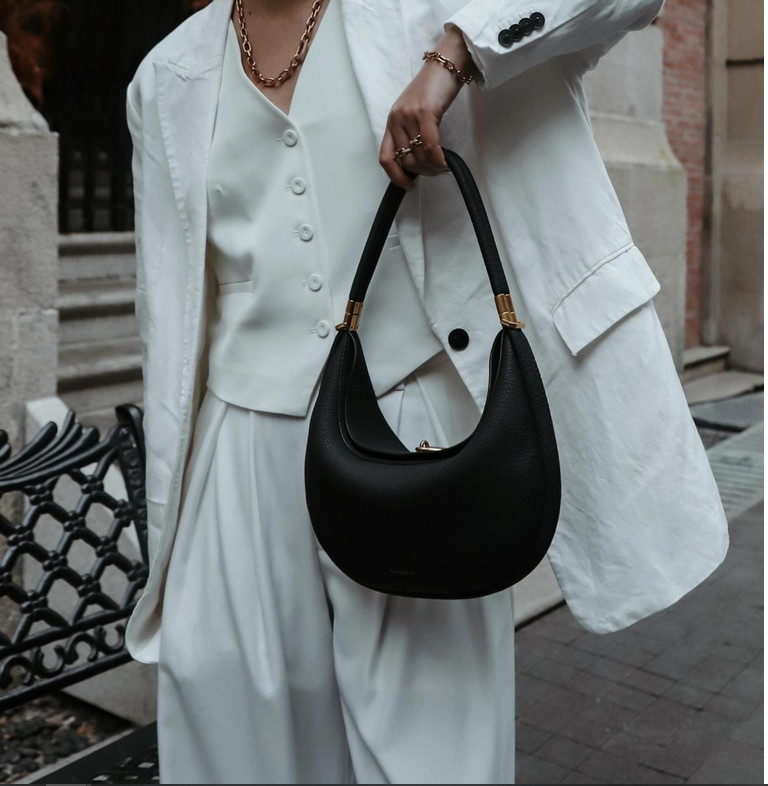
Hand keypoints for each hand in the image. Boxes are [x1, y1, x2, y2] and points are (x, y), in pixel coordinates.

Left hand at [379, 25, 476, 191]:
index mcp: (392, 121)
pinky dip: (438, 159)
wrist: (448, 62)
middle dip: (421, 172)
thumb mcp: (417, 113)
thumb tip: (418, 162)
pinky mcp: (424, 112)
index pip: (385, 158)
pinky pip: (430, 146)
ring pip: (418, 155)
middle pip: (405, 160)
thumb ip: (413, 134)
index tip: (408, 185)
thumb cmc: (436, 88)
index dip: (395, 177)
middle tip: (435, 172)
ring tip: (442, 167)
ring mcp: (408, 115)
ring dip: (432, 167)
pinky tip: (445, 162)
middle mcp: (396, 119)